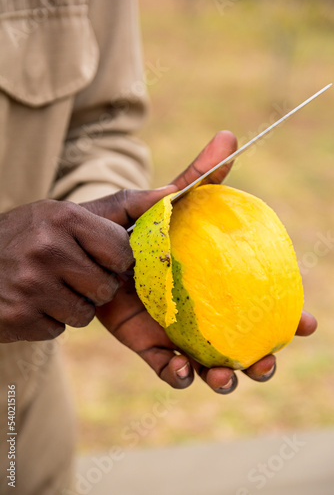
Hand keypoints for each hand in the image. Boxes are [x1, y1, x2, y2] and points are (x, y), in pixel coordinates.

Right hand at [0, 199, 132, 341]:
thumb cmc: (28, 236)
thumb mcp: (66, 213)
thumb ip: (121, 207)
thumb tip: (171, 192)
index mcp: (64, 217)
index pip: (122, 252)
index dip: (114, 261)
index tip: (97, 257)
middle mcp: (46, 248)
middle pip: (106, 287)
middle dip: (94, 286)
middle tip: (67, 273)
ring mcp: (30, 284)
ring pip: (84, 313)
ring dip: (71, 306)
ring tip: (47, 286)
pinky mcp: (18, 316)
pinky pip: (57, 330)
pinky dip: (48, 320)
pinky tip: (29, 301)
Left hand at [89, 131, 316, 392]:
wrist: (97, 243)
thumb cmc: (144, 221)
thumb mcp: (173, 199)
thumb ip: (200, 175)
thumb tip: (229, 137)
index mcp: (221, 284)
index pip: (265, 305)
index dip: (290, 319)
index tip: (305, 323)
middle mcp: (206, 313)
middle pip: (245, 346)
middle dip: (262, 362)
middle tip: (265, 362)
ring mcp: (179, 332)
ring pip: (210, 367)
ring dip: (223, 379)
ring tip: (221, 377)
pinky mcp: (149, 343)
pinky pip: (168, 368)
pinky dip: (178, 374)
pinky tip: (180, 368)